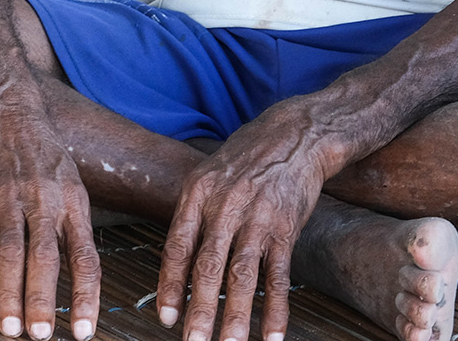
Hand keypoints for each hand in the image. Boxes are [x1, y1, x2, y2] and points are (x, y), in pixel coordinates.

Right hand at [0, 99, 100, 340]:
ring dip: (9, 295)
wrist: (7, 108)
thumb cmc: (44, 150)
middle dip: (43, 301)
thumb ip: (76, 226)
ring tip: (11, 329)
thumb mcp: (73, 183)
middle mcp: (42, 203)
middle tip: (40, 337)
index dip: (86, 297)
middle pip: (45, 259)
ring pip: (9, 255)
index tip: (84, 331)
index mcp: (72, 203)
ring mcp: (7, 200)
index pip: (85, 258)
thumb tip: (84, 275)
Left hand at [157, 109, 327, 340]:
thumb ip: (192, 215)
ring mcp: (257, 218)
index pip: (177, 246)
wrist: (292, 137)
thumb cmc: (244, 161)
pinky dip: (276, 308)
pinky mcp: (286, 228)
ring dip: (235, 315)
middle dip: (198, 309)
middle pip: (207, 266)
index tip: (165, 317)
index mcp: (196, 194)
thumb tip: (174, 259)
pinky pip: (279, 275)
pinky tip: (273, 335)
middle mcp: (223, 207)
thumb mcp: (208, 177)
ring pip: (242, 275)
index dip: (170, 284)